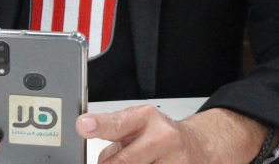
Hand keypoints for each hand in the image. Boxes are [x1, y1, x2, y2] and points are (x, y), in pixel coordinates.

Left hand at [76, 106, 267, 163]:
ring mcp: (174, 160)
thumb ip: (112, 137)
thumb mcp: (134, 127)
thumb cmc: (158, 135)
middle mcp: (161, 137)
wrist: (195, 145)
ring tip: (139, 161)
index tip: (84, 125)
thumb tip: (98, 159)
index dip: (99, 125)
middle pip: (123, 162)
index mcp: (144, 119)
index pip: (118, 122)